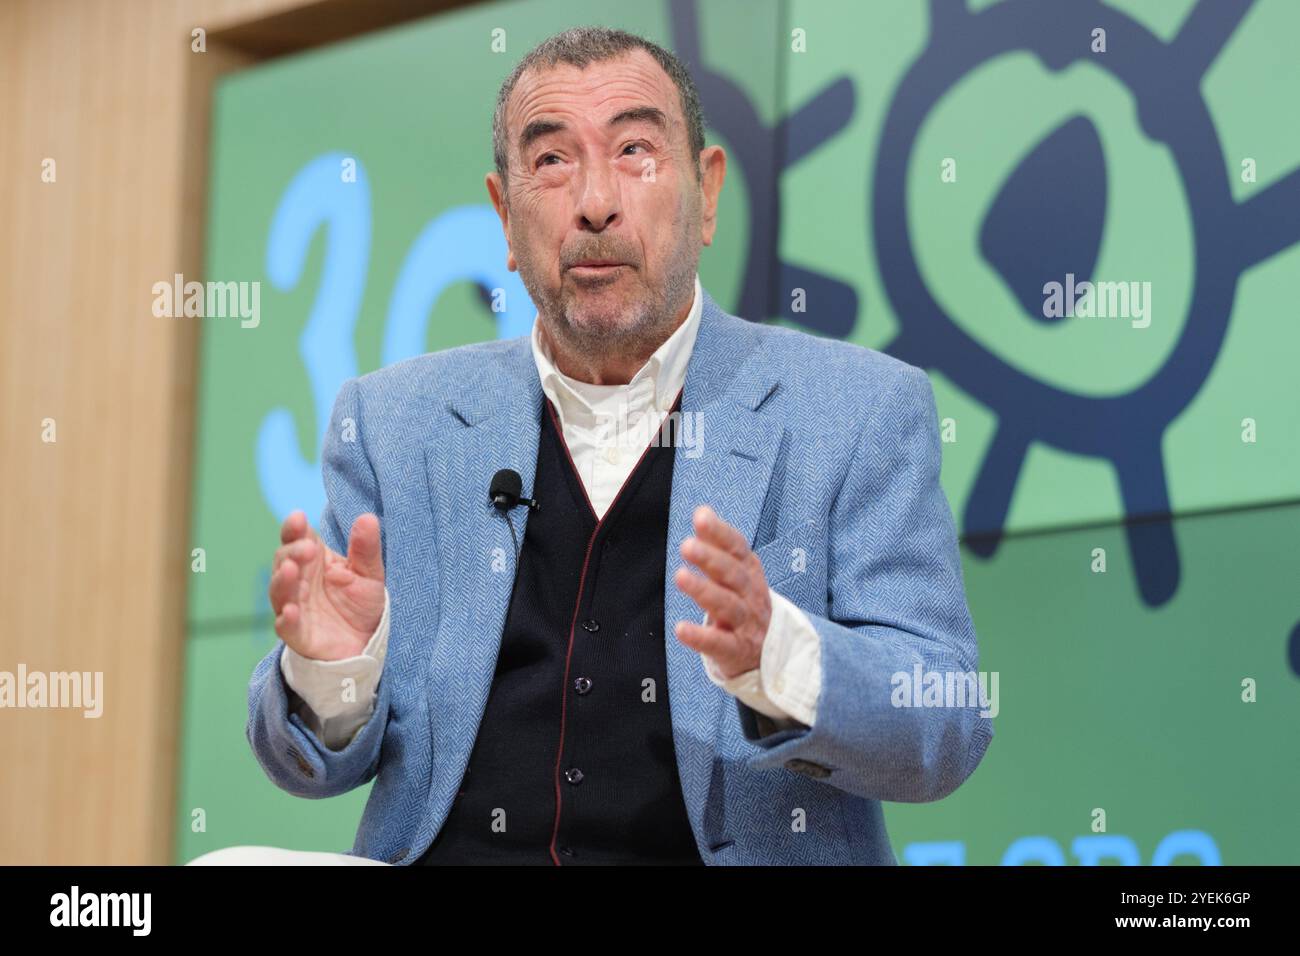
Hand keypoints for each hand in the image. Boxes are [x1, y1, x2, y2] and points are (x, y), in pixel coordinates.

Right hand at [269, 510, 385, 660]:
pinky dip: (286, 619)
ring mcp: (294, 606)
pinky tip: (290, 611)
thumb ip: (366, 548)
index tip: (298, 518)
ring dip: (282, 580)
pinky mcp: (297, 633)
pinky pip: (286, 626)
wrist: (364, 642)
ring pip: (280, 591)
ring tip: (290, 569)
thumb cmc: (360, 603)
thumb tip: (368, 518)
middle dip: (293, 552)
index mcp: (314, 560)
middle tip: (307, 548)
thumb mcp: (369, 574)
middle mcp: (298, 581)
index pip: (298, 539)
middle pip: (285, 561)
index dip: (294, 529)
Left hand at [673, 505, 771, 678]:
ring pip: (728, 605)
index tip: (701, 517)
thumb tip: (702, 511)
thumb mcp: (736, 574)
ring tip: (680, 577)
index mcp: (749, 572)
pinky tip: (681, 629)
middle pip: (733, 574)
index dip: (720, 533)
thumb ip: (719, 546)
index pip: (737, 548)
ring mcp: (746, 623)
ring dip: (704, 591)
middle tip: (686, 545)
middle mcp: (751, 595)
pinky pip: (719, 643)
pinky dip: (700, 637)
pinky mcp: (736, 650)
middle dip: (711, 558)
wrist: (768, 653)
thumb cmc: (744, 605)